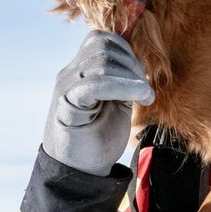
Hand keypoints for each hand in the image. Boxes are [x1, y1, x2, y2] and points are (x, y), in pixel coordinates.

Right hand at [41, 29, 154, 175]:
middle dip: (131, 62)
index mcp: (80, 72)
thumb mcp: (116, 104)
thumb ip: (122, 82)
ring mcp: (67, 88)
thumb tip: (140, 64)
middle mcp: (70, 75)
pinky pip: (96, 83)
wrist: (79, 172)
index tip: (140, 74)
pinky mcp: (68, 105)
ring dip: (131, 76)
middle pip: (102, 45)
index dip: (125, 50)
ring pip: (101, 62)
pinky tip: (139, 98)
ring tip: (143, 96)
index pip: (99, 39)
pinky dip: (123, 87)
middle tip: (143, 88)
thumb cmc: (98, 139)